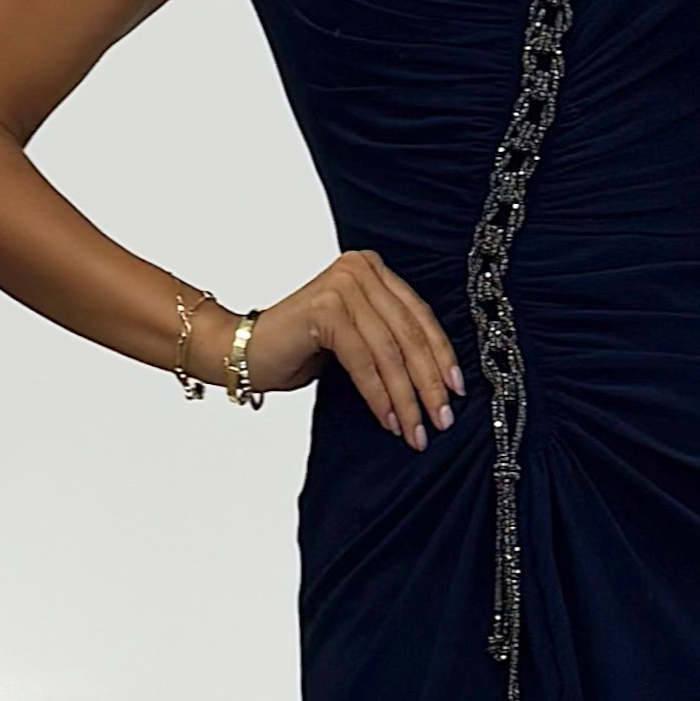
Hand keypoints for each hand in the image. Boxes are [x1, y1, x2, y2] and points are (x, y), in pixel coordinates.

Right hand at [234, 249, 465, 448]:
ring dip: (406, 398)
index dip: (442, 357)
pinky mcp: (327, 308)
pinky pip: (365, 361)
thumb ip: (390, 341)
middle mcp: (360, 270)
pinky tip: (388, 420)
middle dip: (429, 384)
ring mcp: (343, 285)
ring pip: (390, 352)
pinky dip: (379, 395)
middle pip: (409, 335)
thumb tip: (438, 380)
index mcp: (372, 271)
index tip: (456, 391)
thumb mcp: (357, 338)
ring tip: (416, 430)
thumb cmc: (299, 348)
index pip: (419, 316)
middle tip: (442, 420)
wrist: (242, 351)